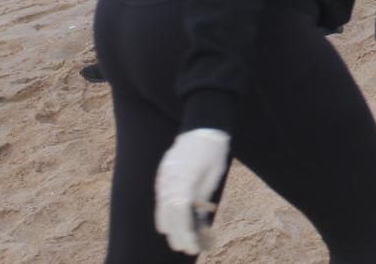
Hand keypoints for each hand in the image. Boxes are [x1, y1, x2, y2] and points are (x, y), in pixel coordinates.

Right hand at [155, 128, 229, 255]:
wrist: (203, 127)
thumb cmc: (214, 152)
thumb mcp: (215, 176)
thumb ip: (203, 198)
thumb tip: (199, 222)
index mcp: (186, 180)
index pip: (181, 214)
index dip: (185, 233)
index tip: (192, 247)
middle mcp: (170, 179)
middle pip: (169, 214)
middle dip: (177, 234)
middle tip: (185, 248)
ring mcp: (163, 176)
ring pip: (162, 208)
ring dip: (169, 226)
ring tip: (177, 240)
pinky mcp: (162, 174)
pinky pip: (160, 198)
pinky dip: (163, 213)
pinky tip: (167, 224)